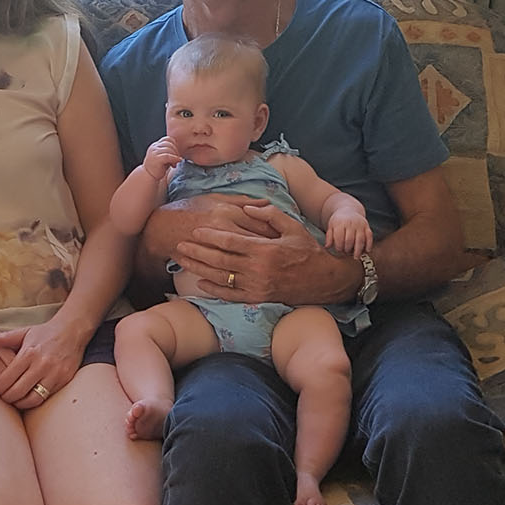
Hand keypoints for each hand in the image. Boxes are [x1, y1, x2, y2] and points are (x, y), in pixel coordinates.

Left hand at [0, 315, 90, 409]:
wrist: (72, 331)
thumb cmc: (45, 333)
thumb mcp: (24, 332)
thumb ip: (4, 338)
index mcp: (29, 353)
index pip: (7, 378)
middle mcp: (42, 365)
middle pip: (17, 391)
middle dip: (6, 398)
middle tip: (2, 398)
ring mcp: (54, 374)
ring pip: (32, 399)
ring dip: (20, 403)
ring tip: (14, 401)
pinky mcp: (63, 380)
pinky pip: (45, 397)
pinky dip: (34, 401)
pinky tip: (28, 398)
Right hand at [142, 136, 183, 180]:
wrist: (148, 177)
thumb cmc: (157, 168)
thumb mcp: (163, 156)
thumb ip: (168, 151)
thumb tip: (180, 148)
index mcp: (155, 145)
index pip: (167, 139)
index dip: (174, 144)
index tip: (176, 153)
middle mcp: (154, 147)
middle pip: (169, 144)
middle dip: (176, 151)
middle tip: (177, 160)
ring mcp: (154, 152)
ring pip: (169, 149)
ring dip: (175, 156)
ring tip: (174, 164)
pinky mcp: (156, 159)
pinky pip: (168, 156)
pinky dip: (175, 159)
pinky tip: (177, 162)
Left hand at [174, 201, 327, 302]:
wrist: (324, 280)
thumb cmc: (308, 250)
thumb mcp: (292, 226)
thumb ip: (269, 214)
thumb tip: (245, 206)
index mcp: (265, 250)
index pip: (230, 241)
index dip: (210, 236)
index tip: (195, 230)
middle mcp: (258, 270)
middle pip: (219, 260)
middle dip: (197, 252)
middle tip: (179, 244)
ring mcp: (257, 286)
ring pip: (221, 278)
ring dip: (199, 270)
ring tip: (183, 261)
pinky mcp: (258, 298)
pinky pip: (231, 295)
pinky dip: (214, 290)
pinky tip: (200, 284)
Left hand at [324, 205, 373, 255]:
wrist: (348, 210)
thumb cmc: (338, 221)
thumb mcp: (331, 226)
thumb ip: (329, 237)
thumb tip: (327, 247)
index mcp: (340, 223)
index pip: (339, 237)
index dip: (339, 246)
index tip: (339, 250)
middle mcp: (351, 223)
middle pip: (350, 240)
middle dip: (347, 249)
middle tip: (346, 253)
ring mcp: (360, 224)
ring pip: (360, 239)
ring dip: (358, 250)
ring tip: (356, 257)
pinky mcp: (367, 226)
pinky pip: (369, 236)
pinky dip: (369, 244)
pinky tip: (367, 251)